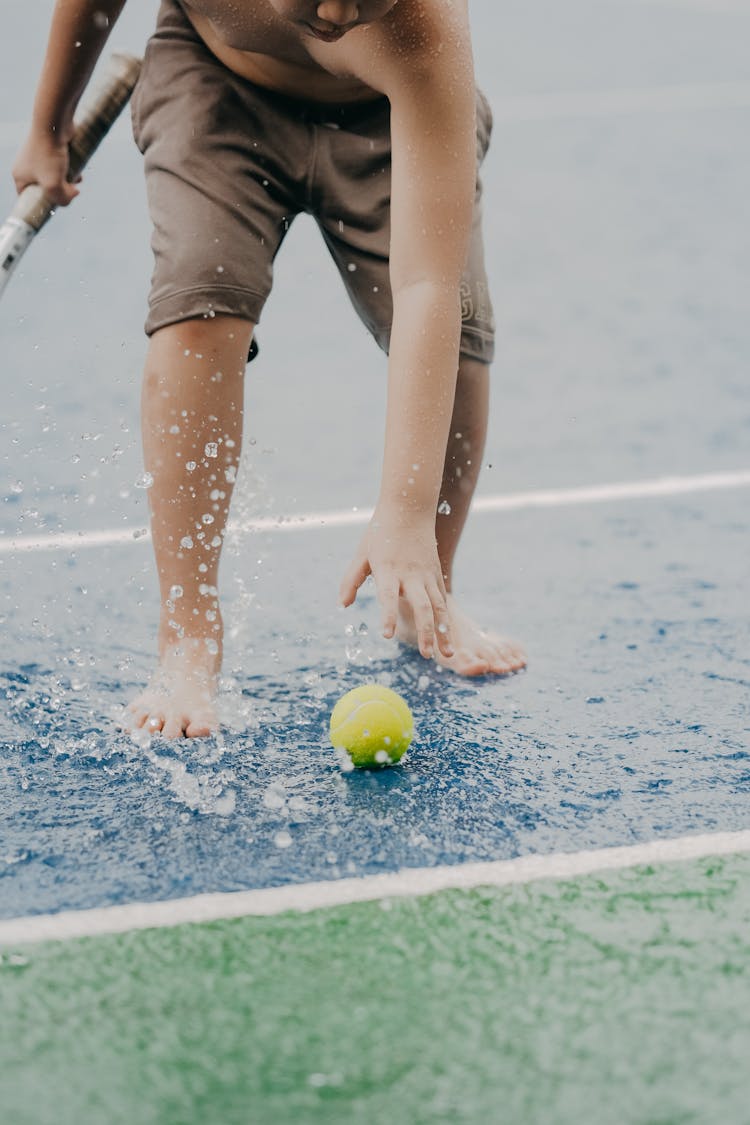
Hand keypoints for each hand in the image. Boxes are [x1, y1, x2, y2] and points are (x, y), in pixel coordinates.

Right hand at [12, 129, 79, 207]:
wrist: (54, 123)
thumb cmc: (49, 155)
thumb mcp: (54, 185)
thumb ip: (62, 199)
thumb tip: (73, 194)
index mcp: (20, 176)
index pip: (28, 199)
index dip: (42, 205)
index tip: (56, 207)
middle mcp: (26, 166)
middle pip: (45, 189)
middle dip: (60, 192)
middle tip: (70, 192)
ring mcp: (38, 156)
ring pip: (55, 178)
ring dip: (68, 182)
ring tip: (77, 180)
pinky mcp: (50, 149)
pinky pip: (61, 166)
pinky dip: (70, 170)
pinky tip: (80, 171)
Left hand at [339, 507, 453, 659]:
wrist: (409, 508)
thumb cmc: (380, 532)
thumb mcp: (362, 554)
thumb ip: (351, 580)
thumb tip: (342, 606)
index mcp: (388, 569)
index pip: (388, 596)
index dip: (387, 615)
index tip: (386, 635)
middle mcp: (411, 574)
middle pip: (422, 606)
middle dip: (426, 632)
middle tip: (427, 655)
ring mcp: (426, 575)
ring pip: (439, 607)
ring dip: (443, 632)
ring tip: (447, 654)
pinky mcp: (435, 574)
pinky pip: (442, 599)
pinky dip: (445, 619)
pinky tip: (447, 636)